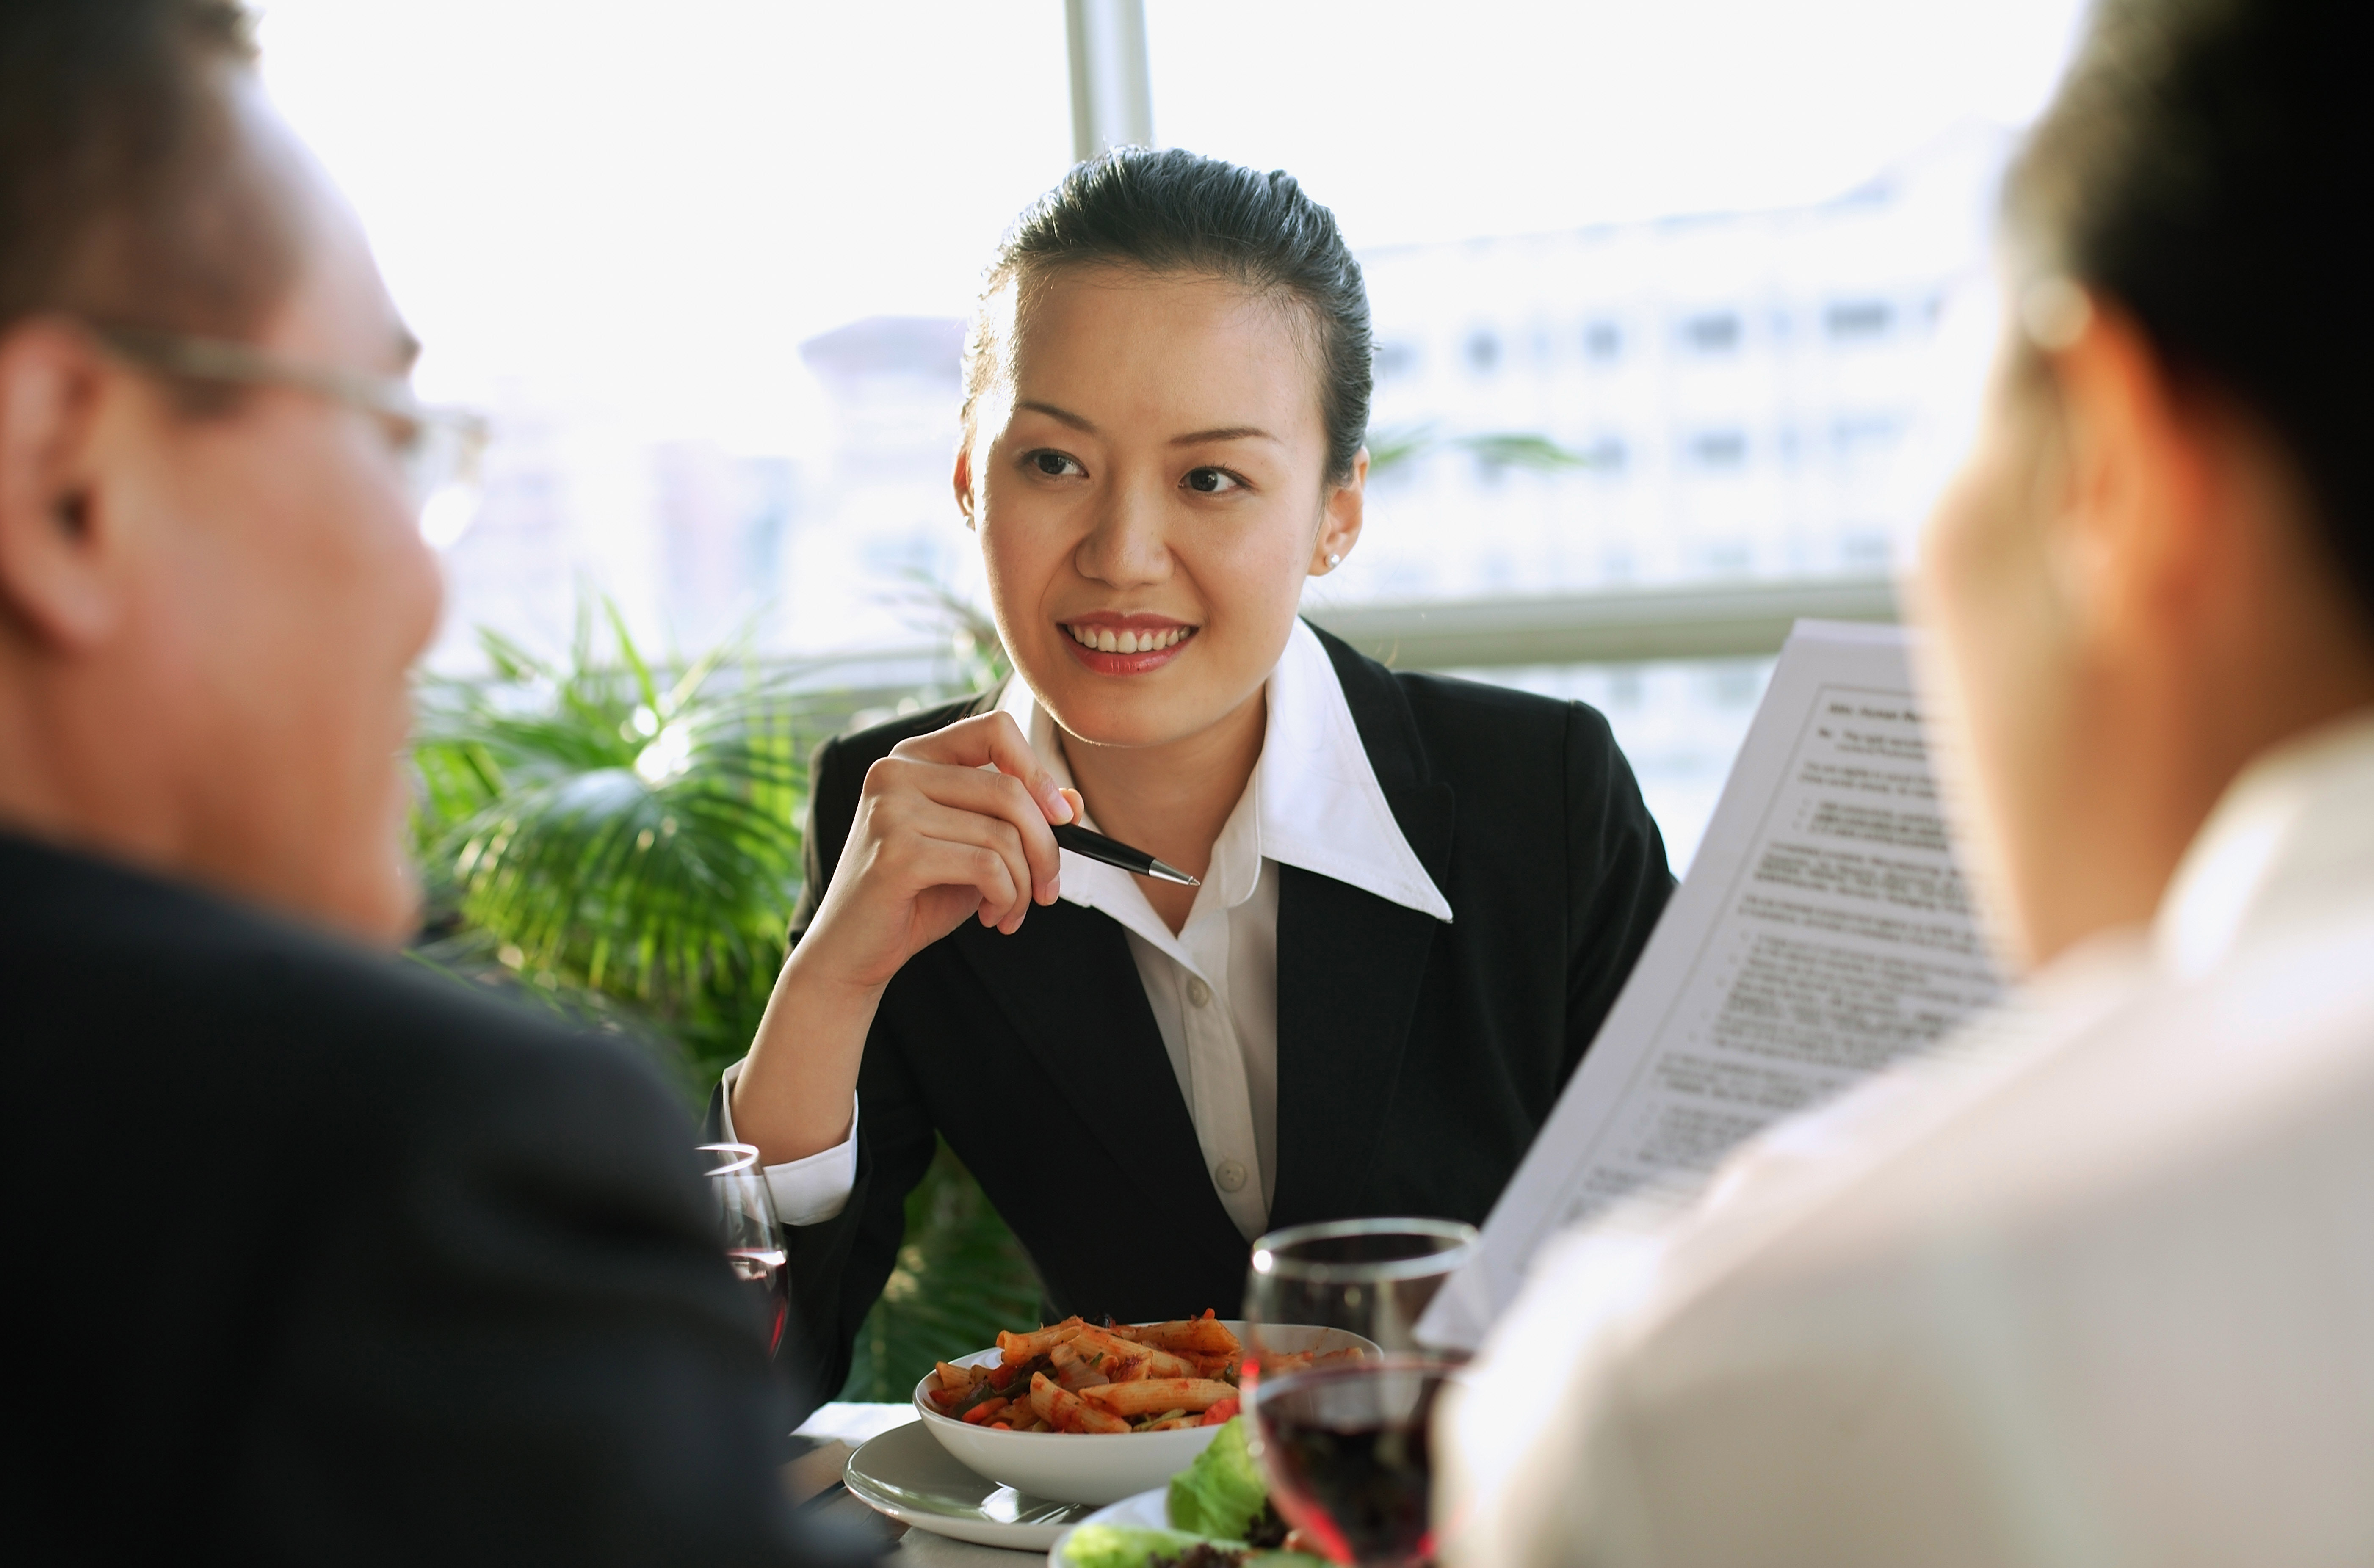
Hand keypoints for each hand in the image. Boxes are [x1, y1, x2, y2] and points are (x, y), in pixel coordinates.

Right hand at [796, 711, 1073, 993]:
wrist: (852, 952)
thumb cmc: (915, 897)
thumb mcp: (975, 849)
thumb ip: (1018, 819)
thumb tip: (1073, 800)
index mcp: (913, 757)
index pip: (995, 730)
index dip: (1038, 770)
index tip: (1061, 817)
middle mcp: (895, 771)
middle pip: (1009, 791)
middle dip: (1045, 849)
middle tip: (1047, 891)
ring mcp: (890, 809)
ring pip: (1003, 835)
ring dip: (1025, 884)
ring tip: (1012, 911)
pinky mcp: (897, 853)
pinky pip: (987, 867)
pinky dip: (1007, 898)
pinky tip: (994, 917)